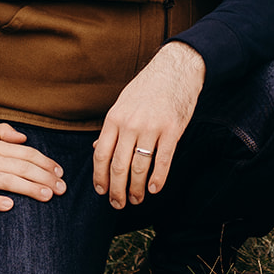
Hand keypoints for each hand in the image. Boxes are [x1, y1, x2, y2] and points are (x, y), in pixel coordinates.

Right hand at [0, 124, 65, 210]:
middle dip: (45, 177)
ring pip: (7, 181)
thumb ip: (3, 132)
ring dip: (29, 188)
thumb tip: (24, 137)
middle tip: (62, 189)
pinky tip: (10, 206)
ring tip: (47, 196)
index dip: (45, 162)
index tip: (60, 172)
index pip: (26, 153)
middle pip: (22, 168)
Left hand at [93, 41, 204, 207]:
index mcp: (114, 118)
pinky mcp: (172, 130)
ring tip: (137, 199)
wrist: (175, 69)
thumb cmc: (147, 88)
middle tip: (118, 204)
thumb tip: (98, 149)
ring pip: (139, 167)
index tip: (102, 191)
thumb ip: (112, 128)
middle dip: (117, 190)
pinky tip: (155, 189)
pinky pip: (163, 160)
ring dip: (137, 188)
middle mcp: (130, 124)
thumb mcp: (123, 103)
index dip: (100, 177)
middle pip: (118, 166)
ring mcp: (151, 127)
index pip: (101, 155)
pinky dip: (158, 178)